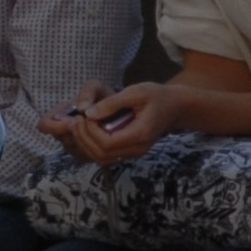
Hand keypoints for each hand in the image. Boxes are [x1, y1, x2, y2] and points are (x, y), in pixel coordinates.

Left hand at [41, 79, 182, 165]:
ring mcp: (133, 152)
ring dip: (86, 144)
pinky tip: (87, 130)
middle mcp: (137, 149)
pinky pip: (107, 155)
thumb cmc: (156, 96)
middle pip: (102, 155)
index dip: (90, 132)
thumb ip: (112, 103)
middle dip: (84, 139)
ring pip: (103, 158)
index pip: (107, 143)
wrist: (175, 107)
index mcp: (140, 135)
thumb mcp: (136, 92)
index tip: (82, 116)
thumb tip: (88, 113)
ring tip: (78, 125)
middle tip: (75, 121)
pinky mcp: (129, 150)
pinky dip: (93, 145)